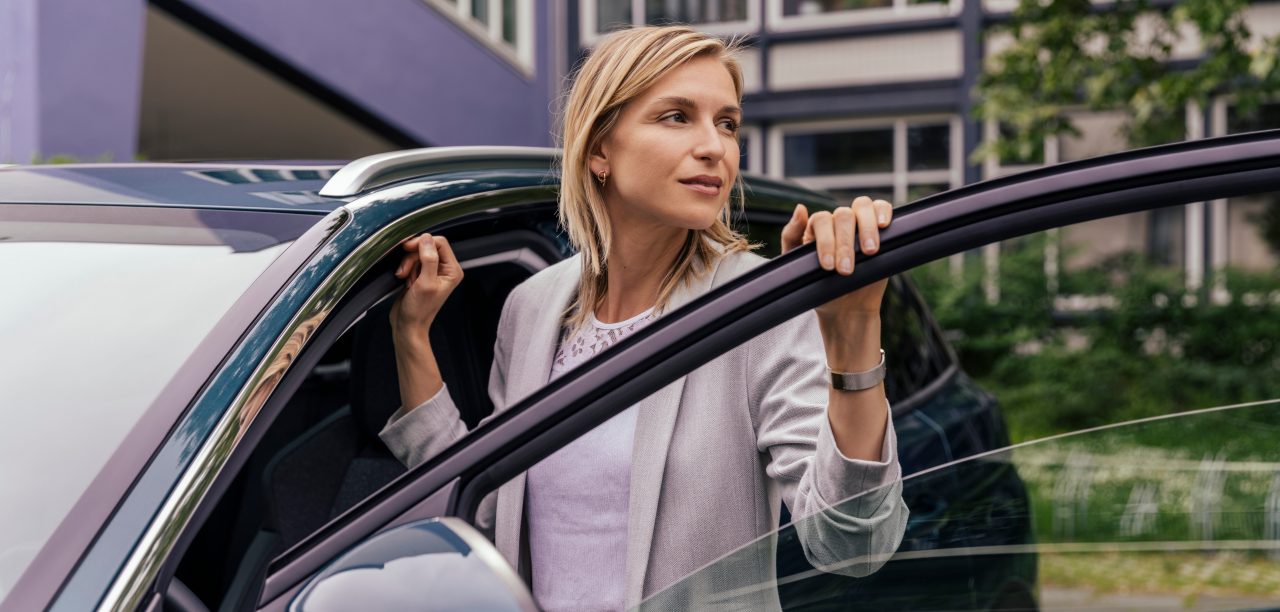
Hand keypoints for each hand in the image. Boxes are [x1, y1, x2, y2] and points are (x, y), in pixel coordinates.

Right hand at [390, 233, 463, 341]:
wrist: (408, 325)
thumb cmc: (419, 310)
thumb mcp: (426, 283)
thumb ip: (428, 259)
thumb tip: (427, 239)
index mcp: (452, 270)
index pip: (440, 243)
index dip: (423, 243)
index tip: (408, 249)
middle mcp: (445, 270)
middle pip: (427, 246)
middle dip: (412, 257)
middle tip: (406, 271)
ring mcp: (432, 272)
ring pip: (417, 253)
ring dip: (407, 264)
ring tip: (406, 278)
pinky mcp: (421, 274)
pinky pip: (411, 261)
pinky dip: (406, 268)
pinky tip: (405, 280)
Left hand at [780, 196, 893, 319]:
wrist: (844, 307)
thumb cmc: (816, 285)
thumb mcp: (797, 265)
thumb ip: (791, 236)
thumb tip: (800, 209)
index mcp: (817, 226)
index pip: (822, 220)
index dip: (826, 241)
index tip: (827, 266)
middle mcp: (838, 221)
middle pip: (843, 215)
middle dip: (845, 244)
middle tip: (845, 271)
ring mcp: (859, 223)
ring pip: (863, 206)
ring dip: (866, 228)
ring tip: (869, 251)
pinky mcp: (879, 229)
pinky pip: (882, 207)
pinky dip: (884, 211)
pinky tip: (883, 225)